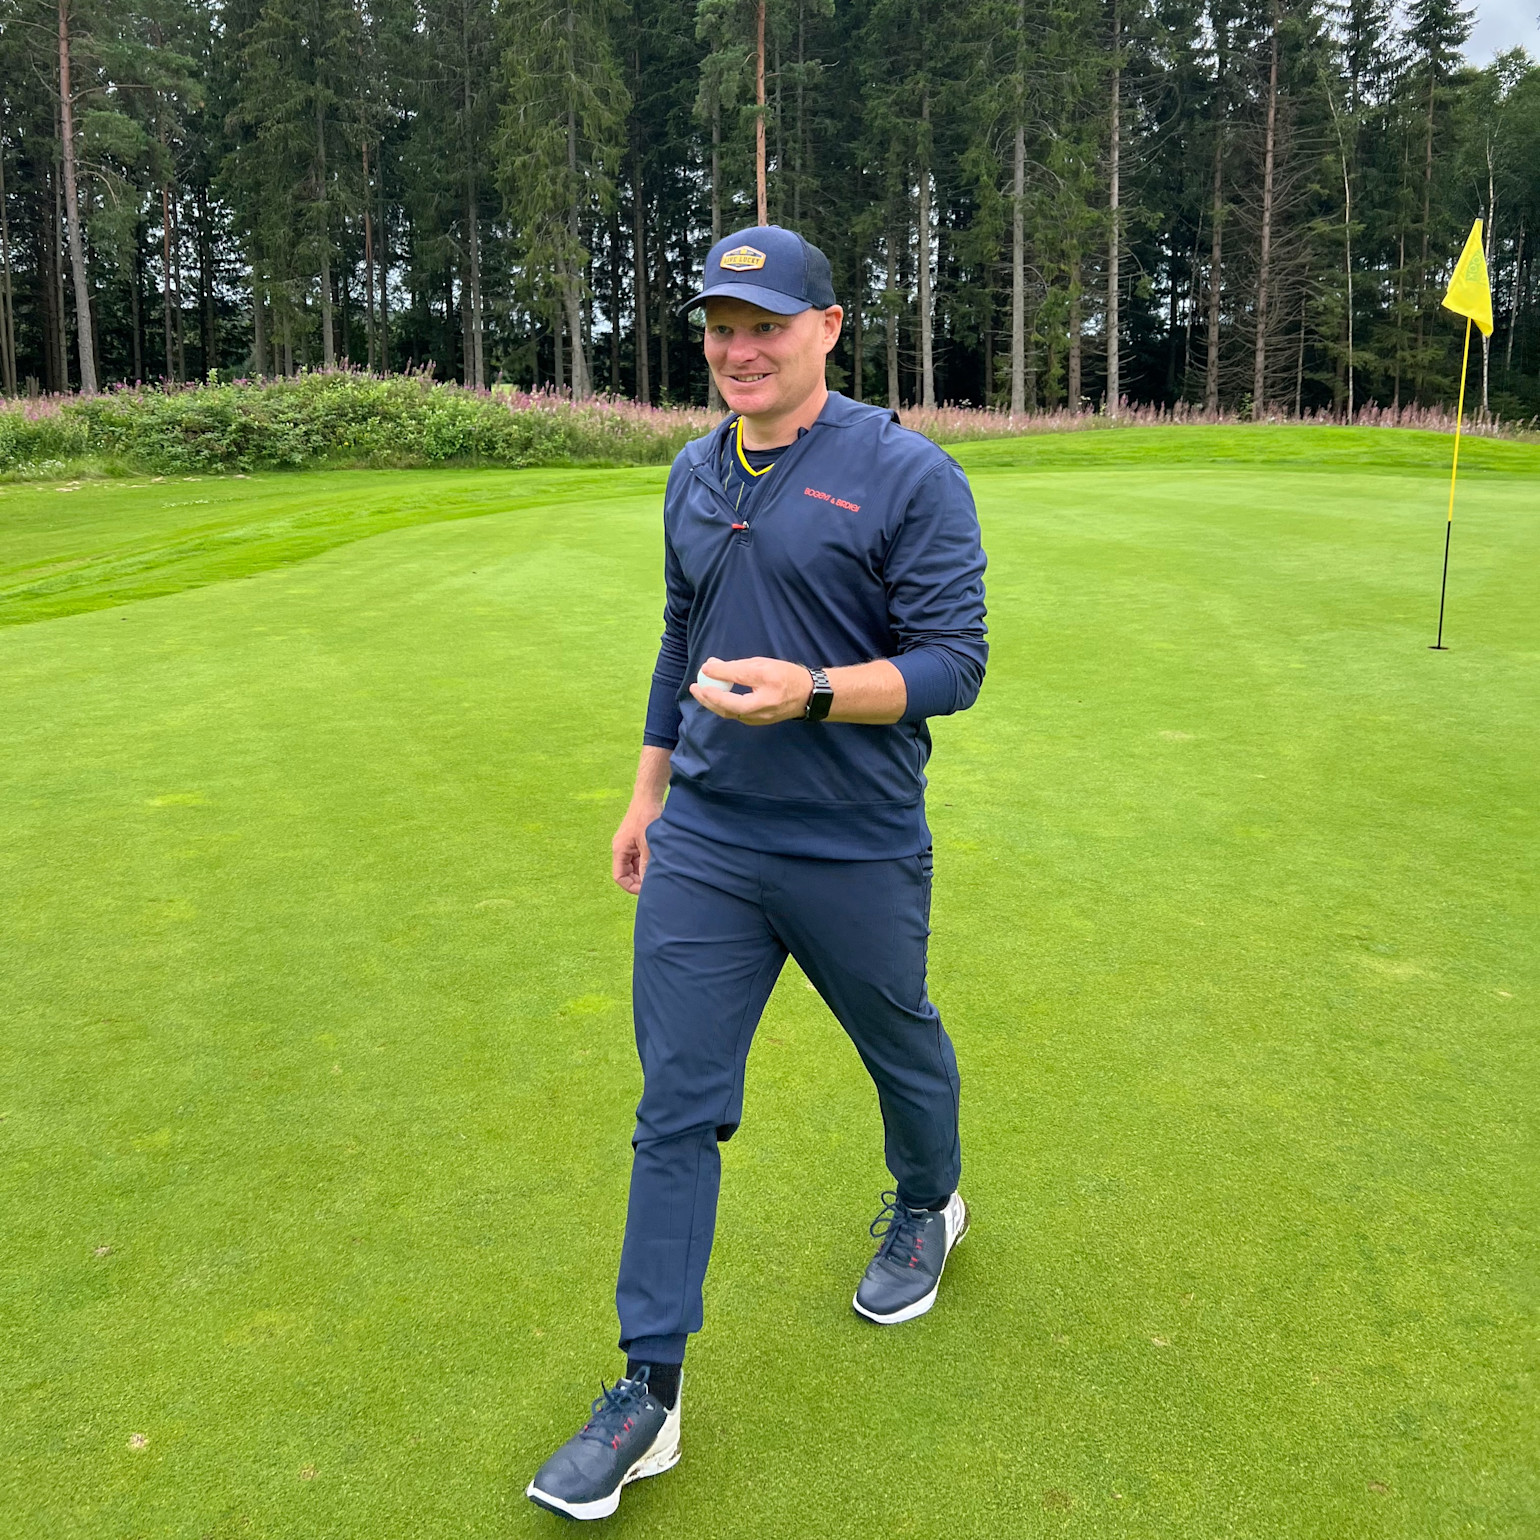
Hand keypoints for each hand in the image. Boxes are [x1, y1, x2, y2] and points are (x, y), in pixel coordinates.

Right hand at [612, 800, 661, 894]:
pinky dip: (646, 861)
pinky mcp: (635, 840)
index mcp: (619, 850)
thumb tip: (646, 883)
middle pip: (626, 872)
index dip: (631, 886)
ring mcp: (628, 844)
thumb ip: (646, 865)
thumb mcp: (648, 844)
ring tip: (658, 870)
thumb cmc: (647, 817)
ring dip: (643, 870)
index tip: (647, 888)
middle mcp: (621, 848)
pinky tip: (658, 861)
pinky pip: (638, 857)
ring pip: (633, 865)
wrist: (648, 796)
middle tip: (655, 881)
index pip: (619, 877)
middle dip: (638, 879)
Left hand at [688, 656, 812, 725]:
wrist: (809, 695)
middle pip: (727, 708)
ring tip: (702, 689)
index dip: (716, 681)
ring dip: (714, 702)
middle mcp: (761, 711)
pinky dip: (724, 704)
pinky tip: (719, 695)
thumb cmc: (786, 676)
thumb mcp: (762, 666)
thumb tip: (710, 667)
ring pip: (730, 713)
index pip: (735, 688)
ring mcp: (759, 720)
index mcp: (765, 695)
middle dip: (708, 699)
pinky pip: (736, 714)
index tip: (703, 673)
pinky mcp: (757, 722)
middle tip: (694, 687)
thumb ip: (736, 668)